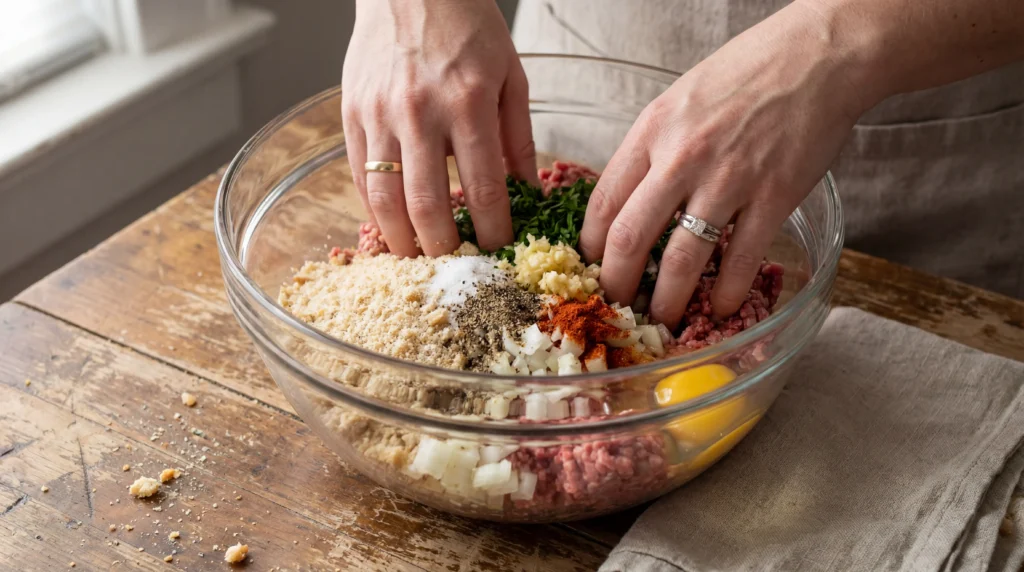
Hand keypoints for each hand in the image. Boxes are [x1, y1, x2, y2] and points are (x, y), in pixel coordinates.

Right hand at [342, 0, 536, 256]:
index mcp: (470, 103)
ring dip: (401, 239)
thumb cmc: (467, 25)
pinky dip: (374, 207)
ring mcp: (380, 114)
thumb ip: (518, 136)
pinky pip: (360, 174)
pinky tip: (389, 224)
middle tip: (455, 267)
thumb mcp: (511, 73)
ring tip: (416, 259)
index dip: (492, 231)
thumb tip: (528, 191)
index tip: (498, 251)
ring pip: (386, 198)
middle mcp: (421, 112)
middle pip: (429, 205)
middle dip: (444, 248)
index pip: (484, 189)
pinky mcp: (352, 113)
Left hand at [578, 2, 877, 329]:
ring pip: (683, 259)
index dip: (589, 247)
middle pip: (629, 238)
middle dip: (616, 285)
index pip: (602, 202)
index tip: (590, 269)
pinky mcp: (773, 195)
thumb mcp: (678, 102)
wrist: (816, 57)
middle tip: (615, 308)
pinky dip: (728, 292)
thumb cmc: (745, 75)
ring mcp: (728, 179)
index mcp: (651, 131)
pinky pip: (741, 258)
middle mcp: (681, 158)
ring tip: (662, 320)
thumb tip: (628, 200)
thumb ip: (652, 150)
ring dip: (668, 300)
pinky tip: (721, 307)